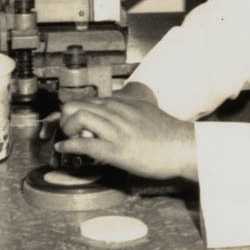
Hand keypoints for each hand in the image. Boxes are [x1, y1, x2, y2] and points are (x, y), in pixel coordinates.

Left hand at [59, 97, 196, 180]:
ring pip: (78, 118)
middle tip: (68, 129)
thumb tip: (118, 118)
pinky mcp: (116, 149)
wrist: (185, 147)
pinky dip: (69, 145)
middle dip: (65, 117)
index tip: (71, 120)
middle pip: (77, 105)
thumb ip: (130, 112)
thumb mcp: (147, 113)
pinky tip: (64, 149)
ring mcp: (116, 130)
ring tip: (69, 138)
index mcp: (124, 104)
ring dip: (67, 129)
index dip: (75, 110)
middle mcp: (117, 112)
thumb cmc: (170, 135)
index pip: (89, 100)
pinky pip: (85, 143)